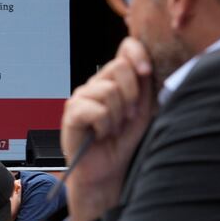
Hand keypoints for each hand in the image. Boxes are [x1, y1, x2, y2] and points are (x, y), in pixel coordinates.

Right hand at [61, 37, 156, 220]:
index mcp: (114, 79)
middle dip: (131, 94)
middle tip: (127, 117)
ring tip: (113, 129)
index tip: (147, 72)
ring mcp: (81, 97)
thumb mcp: (142, 110)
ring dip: (117, 115)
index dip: (138, 54)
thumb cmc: (123, 142)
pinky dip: (104, 125)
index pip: (125, 48)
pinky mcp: (72, 113)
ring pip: (108, 90)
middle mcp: (95, 84)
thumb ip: (143, 86)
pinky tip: (101, 135)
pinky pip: (96, 109)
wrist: (107, 172)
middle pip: (118, 66)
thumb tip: (145, 65)